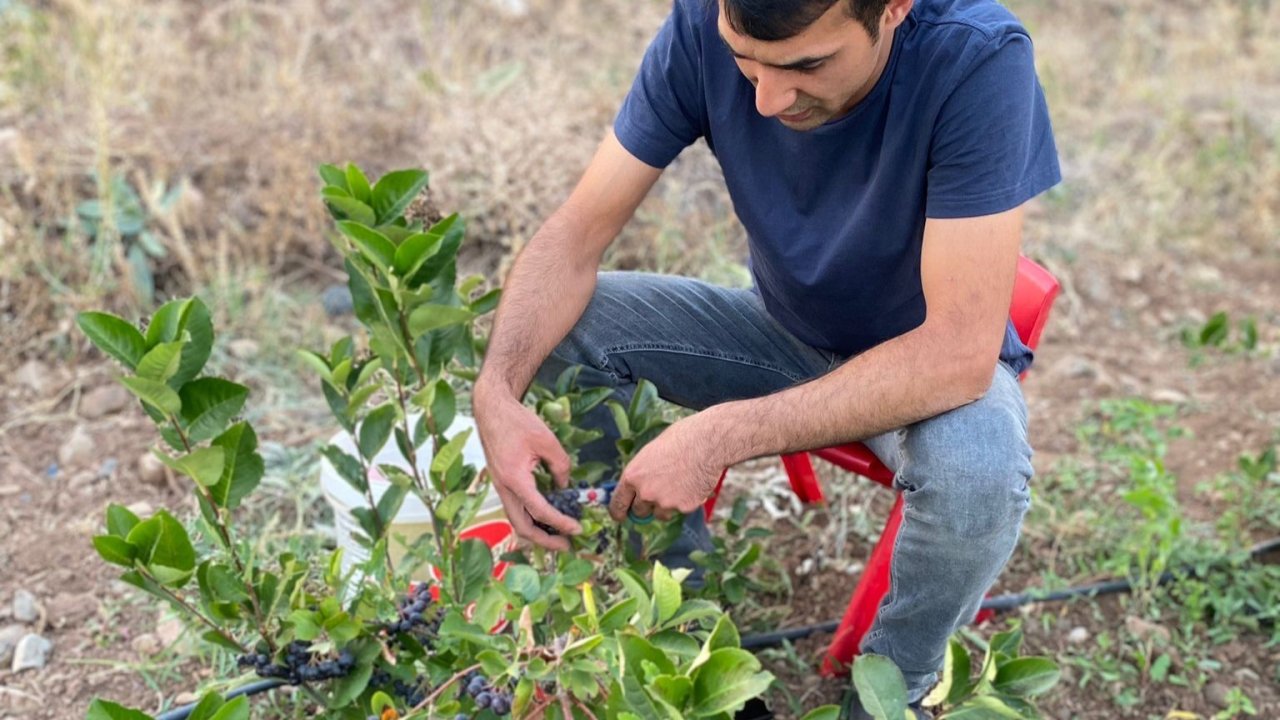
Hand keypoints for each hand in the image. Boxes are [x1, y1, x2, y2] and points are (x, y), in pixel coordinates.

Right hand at [474, 384, 580, 550]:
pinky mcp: (502, 483)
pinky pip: (515, 508)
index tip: (577, 529)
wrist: (491, 410)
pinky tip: (546, 517)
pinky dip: (531, 518)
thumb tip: (565, 487)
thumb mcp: (547, 441)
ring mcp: (500, 487)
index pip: (540, 511)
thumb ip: (561, 466)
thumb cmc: (517, 422)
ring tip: (558, 536)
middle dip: (544, 540)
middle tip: (566, 545)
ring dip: (537, 531)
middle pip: (522, 526)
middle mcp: (504, 488)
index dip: (561, 523)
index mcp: (515, 479)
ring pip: (516, 520)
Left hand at [608, 413, 724, 523]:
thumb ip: (641, 474)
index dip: (618, 511)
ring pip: (660, 514)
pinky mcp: (684, 508)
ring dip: (666, 505)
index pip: (617, 504)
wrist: (707, 443)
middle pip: (639, 512)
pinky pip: (680, 510)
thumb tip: (636, 489)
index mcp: (633, 476)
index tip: (621, 516)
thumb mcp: (650, 453)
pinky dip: (684, 502)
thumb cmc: (680, 440)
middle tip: (659, 492)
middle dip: (646, 506)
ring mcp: (665, 502)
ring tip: (679, 483)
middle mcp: (646, 492)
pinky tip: (692, 483)